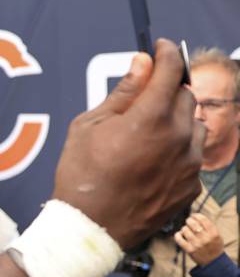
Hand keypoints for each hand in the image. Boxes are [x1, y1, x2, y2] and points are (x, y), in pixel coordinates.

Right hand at [52, 39, 202, 249]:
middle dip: (168, 88)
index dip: (166, 53)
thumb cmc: (81, 176)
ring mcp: (189, 164)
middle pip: (186, 95)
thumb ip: (122, 93)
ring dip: (178, 119)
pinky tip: (153, 159)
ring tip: (150, 131)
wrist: (89, 228)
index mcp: (151, 118)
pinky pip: (193, 156)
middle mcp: (179, 137)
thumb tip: (141, 63)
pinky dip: (179, 149)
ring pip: (196, 125)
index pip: (171, 70)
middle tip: (146, 94)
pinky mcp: (191, 186)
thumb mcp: (89, 126)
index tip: (159, 48)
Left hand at [175, 213, 224, 266]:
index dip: (196, 215)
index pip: (203, 219)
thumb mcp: (217, 236)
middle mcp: (205, 238)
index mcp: (214, 234)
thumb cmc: (213, 246)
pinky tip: (179, 234)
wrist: (213, 262)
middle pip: (192, 223)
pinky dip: (177, 235)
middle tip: (188, 222)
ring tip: (186, 230)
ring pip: (185, 230)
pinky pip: (179, 239)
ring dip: (184, 228)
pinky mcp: (189, 250)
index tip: (193, 216)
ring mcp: (197, 244)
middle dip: (189, 220)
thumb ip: (209, 227)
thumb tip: (195, 216)